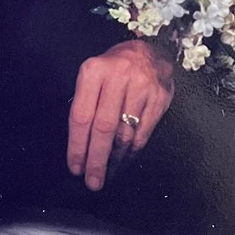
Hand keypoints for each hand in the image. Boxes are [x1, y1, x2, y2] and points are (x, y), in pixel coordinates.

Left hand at [67, 39, 173, 190]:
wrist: (149, 52)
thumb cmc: (113, 69)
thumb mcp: (93, 76)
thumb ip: (85, 104)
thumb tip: (79, 147)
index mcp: (93, 71)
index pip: (81, 116)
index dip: (77, 146)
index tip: (75, 168)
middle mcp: (117, 77)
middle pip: (103, 128)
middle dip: (96, 160)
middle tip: (92, 182)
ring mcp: (141, 87)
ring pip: (125, 134)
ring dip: (114, 160)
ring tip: (107, 173)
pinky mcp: (159, 98)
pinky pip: (143, 134)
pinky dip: (132, 152)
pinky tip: (124, 160)